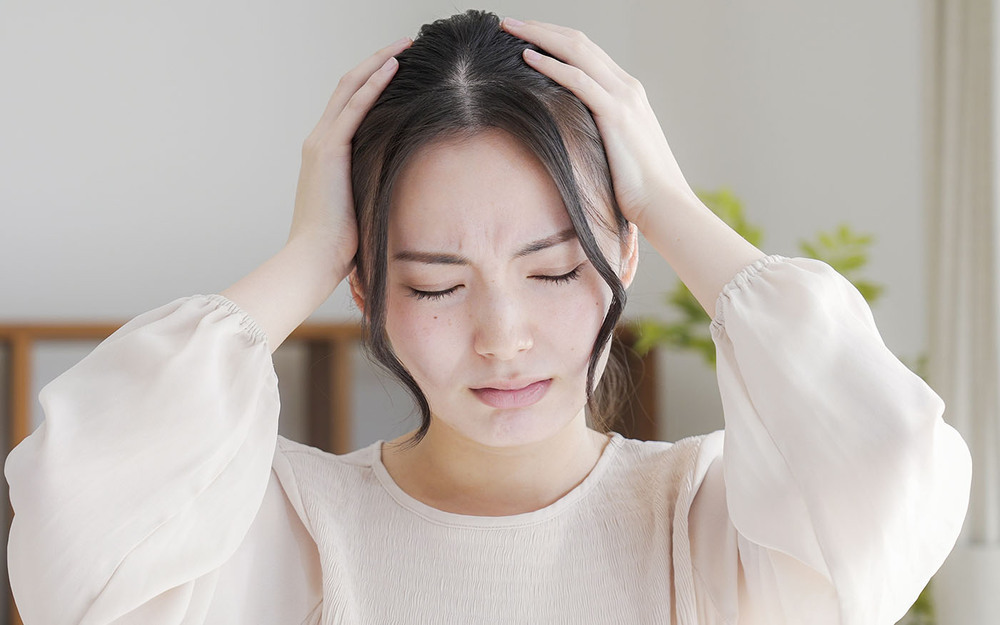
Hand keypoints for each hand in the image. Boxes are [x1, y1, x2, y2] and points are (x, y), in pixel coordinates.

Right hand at [287, 37, 412, 273]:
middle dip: (376, 62)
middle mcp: (319, 140)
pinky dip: (374, 84)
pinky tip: (393, 68)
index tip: (398, 68)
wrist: (313, 260)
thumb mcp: (360, 207)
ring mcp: (321, 143)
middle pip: (348, 87)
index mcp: (325, 154)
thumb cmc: (338, 245)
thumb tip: (403, 191)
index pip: (348, 105)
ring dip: (377, 63)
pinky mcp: (329, 150)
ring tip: (403, 47)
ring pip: (350, 88)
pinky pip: (354, 107)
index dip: (371, 82)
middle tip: (404, 46)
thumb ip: (373, 189)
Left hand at [500, 18, 694, 232]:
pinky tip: (527, 57)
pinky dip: (551, 65)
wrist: (665, 204)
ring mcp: (623, 98)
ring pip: (577, 51)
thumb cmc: (638, 189)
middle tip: (508, 23)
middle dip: (542, 28)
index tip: (525, 35)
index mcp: (628, 94)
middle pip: (579, 43)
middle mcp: (627, 88)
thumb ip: (596, 136)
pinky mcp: (616, 114)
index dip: (555, 39)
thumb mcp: (615, 153)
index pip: (587, 53)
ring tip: (509, 29)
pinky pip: (578, 80)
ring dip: (539, 36)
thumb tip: (568, 140)